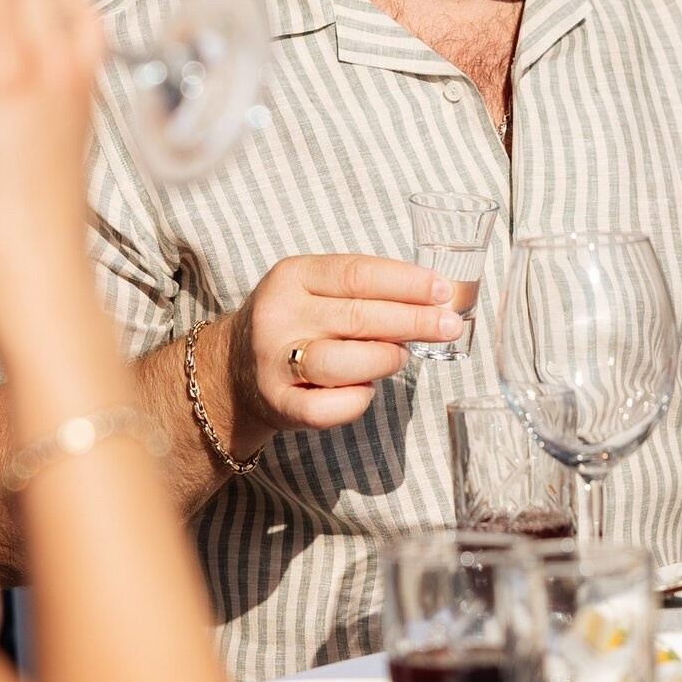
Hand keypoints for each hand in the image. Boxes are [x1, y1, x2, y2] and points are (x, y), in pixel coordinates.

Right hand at [227, 255, 462, 435]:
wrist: (232, 370)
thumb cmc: (294, 324)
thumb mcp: (315, 290)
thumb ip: (364, 290)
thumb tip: (435, 300)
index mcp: (291, 276)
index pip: (358, 274)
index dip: (407, 282)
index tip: (443, 291)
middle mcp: (277, 316)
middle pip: (358, 316)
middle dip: (414, 321)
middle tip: (449, 326)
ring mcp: (273, 362)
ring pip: (343, 362)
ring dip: (385, 359)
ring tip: (402, 356)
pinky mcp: (277, 404)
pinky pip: (328, 408)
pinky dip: (357, 401)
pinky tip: (367, 390)